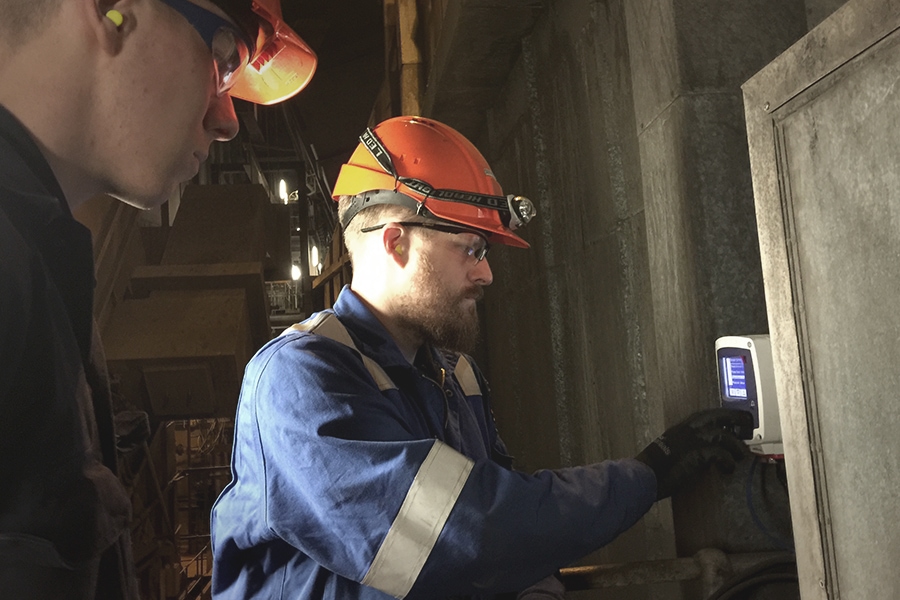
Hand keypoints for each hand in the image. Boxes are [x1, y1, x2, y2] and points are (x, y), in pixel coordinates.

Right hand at [635, 408, 753, 499]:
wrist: (645, 475)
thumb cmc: (654, 467)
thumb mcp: (670, 449)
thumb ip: (686, 445)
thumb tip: (704, 453)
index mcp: (681, 427)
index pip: (707, 414)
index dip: (725, 416)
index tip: (736, 421)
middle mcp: (688, 428)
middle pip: (719, 415)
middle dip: (737, 419)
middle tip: (748, 426)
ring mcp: (692, 439)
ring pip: (723, 435)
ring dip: (735, 446)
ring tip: (741, 456)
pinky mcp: (696, 453)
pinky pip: (720, 454)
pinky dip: (728, 462)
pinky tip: (728, 469)